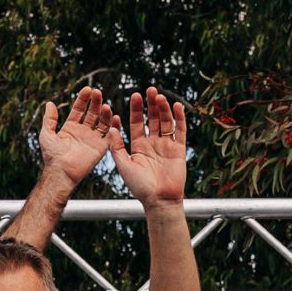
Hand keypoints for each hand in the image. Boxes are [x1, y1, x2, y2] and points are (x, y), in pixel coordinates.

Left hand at [36, 87, 113, 188]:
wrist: (61, 172)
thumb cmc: (52, 155)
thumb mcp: (47, 134)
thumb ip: (49, 119)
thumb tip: (49, 103)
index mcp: (70, 127)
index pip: (79, 109)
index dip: (83, 99)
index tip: (88, 89)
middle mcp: (83, 132)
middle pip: (92, 113)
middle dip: (95, 102)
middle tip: (98, 93)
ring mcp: (92, 139)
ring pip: (101, 122)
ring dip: (104, 113)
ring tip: (105, 105)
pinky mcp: (100, 148)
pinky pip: (109, 135)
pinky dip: (113, 126)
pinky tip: (114, 117)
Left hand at [107, 87, 187, 209]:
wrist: (159, 201)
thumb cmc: (139, 187)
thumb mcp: (123, 165)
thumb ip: (116, 147)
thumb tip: (111, 127)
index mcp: (138, 146)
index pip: (137, 123)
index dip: (137, 109)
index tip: (135, 95)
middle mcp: (152, 144)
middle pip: (152, 119)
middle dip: (151, 105)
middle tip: (150, 89)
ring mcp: (166, 146)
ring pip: (166, 122)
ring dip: (163, 109)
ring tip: (160, 96)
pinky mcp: (179, 150)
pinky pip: (180, 131)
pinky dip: (179, 118)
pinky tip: (177, 106)